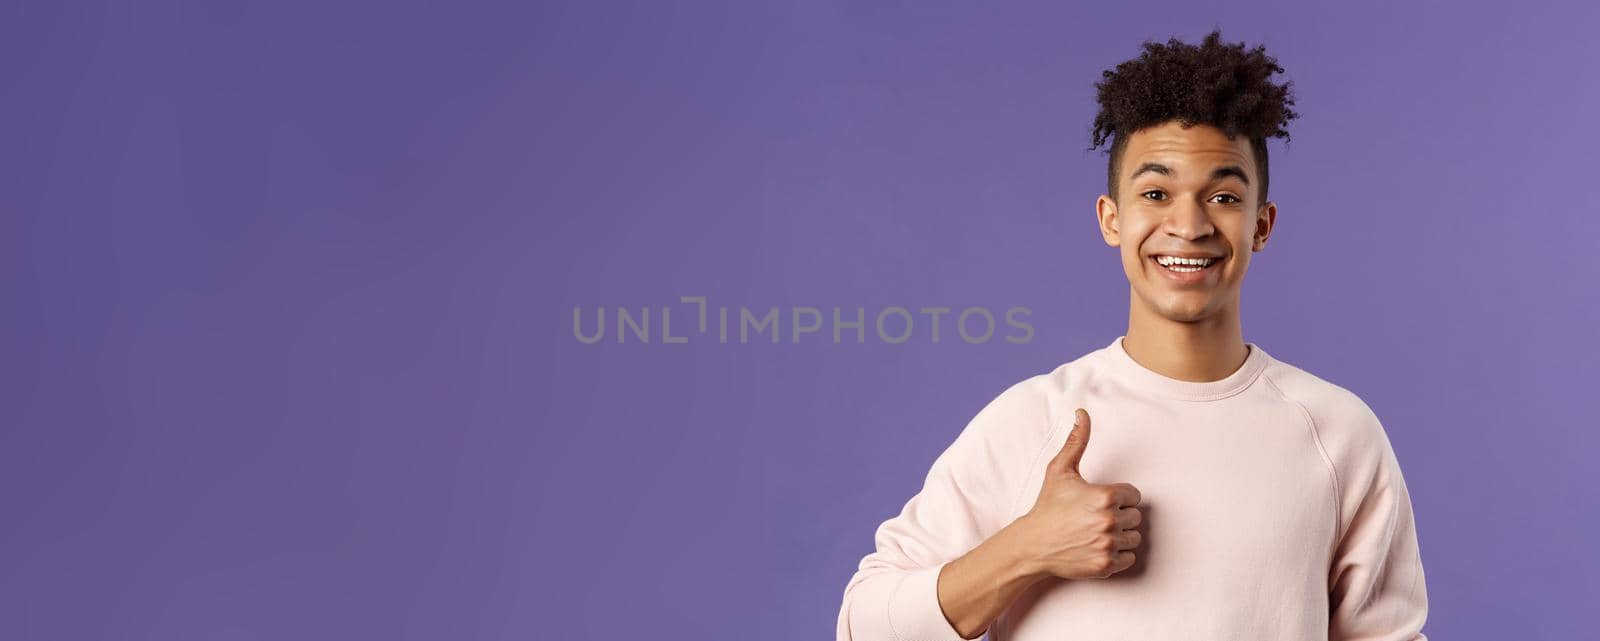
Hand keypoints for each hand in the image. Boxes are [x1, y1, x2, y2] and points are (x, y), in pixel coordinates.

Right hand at [1014, 408, 1142, 579]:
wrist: (1033, 544)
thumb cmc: (1048, 506)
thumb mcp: (1059, 470)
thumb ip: (1077, 441)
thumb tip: (1082, 413)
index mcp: (1105, 496)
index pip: (1134, 495)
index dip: (1119, 497)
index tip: (1101, 501)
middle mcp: (1109, 521)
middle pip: (1135, 517)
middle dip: (1119, 516)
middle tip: (1096, 517)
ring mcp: (1108, 545)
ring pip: (1134, 538)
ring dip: (1121, 535)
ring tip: (1097, 532)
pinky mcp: (1106, 565)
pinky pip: (1129, 558)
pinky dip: (1118, 555)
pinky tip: (1099, 546)